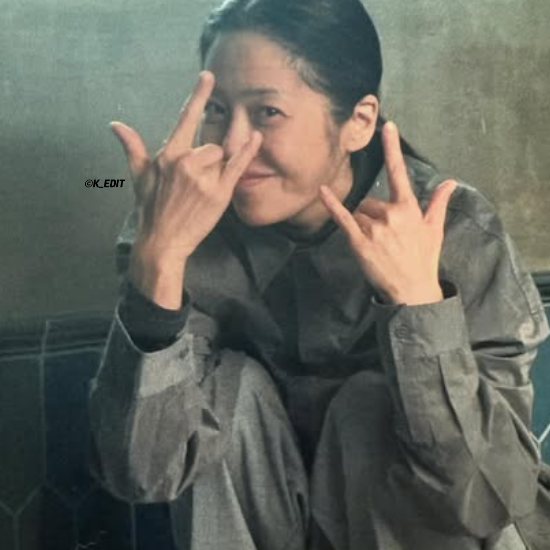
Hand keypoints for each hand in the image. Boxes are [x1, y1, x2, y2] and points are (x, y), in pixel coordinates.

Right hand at [110, 71, 262, 267]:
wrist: (162, 242)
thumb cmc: (150, 210)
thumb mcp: (139, 177)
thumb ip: (132, 147)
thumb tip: (115, 125)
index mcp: (168, 155)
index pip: (186, 118)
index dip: (198, 96)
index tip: (209, 76)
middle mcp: (186, 163)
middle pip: (209, 145)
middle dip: (206, 160)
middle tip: (193, 185)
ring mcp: (204, 178)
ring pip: (220, 157)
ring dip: (216, 169)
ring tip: (201, 191)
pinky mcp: (219, 194)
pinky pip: (236, 166)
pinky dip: (247, 152)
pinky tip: (256, 137)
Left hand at [319, 121, 456, 305]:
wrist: (413, 289)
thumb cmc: (424, 259)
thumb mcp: (434, 229)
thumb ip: (439, 203)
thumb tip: (449, 182)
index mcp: (409, 208)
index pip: (399, 172)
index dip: (393, 148)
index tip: (388, 126)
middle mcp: (391, 215)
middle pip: (371, 201)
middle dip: (374, 214)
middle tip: (385, 237)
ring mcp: (374, 229)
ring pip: (359, 212)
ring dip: (363, 223)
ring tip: (377, 244)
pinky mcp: (359, 242)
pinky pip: (343, 218)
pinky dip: (332, 204)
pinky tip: (322, 190)